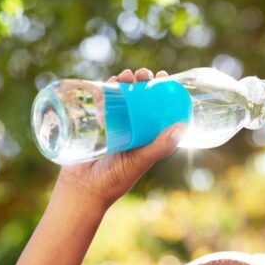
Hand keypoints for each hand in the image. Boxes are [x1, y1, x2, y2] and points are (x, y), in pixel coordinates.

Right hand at [56, 68, 186, 206]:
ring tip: (126, 75)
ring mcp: (113, 126)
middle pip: (140, 100)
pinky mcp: (95, 125)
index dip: (162, 93)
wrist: (82, 189)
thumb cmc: (114, 179)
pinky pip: (102, 103)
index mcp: (146, 137)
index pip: (158, 110)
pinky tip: (109, 81)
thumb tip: (181, 127)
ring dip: (125, 83)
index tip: (164, 77)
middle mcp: (132, 130)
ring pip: (121, 98)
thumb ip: (159, 147)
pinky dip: (105, 89)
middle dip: (142, 83)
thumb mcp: (140, 161)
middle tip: (143, 74)